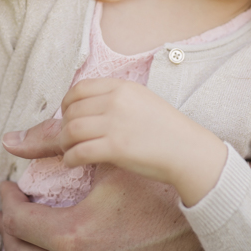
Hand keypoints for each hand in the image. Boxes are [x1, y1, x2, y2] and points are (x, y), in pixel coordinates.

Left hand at [0, 146, 208, 250]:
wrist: (192, 228)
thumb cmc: (157, 193)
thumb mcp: (115, 167)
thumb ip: (78, 148)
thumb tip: (45, 132)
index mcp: (73, 234)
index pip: (20, 220)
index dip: (8, 199)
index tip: (7, 184)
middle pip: (18, 250)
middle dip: (7, 225)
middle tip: (6, 204)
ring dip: (18, 246)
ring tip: (18, 225)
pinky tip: (44, 242)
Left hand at [45, 78, 227, 205]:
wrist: (187, 150)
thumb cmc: (166, 129)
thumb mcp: (142, 99)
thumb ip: (115, 98)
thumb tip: (84, 108)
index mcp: (123, 87)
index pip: (80, 88)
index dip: (67, 103)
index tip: (67, 115)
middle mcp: (116, 101)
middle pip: (72, 110)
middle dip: (63, 126)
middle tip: (67, 139)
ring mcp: (115, 124)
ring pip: (71, 130)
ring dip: (64, 143)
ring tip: (69, 151)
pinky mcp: (116, 148)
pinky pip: (79, 152)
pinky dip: (70, 159)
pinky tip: (72, 163)